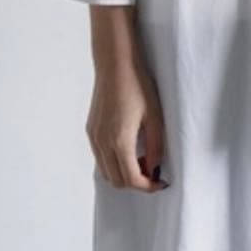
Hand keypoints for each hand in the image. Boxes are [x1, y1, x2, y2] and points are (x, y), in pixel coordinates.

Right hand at [86, 57, 168, 191]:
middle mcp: (102, 143)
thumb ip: (156, 146)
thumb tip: (154, 168)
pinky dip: (113, 163)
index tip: (161, 182)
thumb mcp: (155, 116)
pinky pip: (100, 158)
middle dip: (136, 183)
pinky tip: (128, 149)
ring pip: (106, 172)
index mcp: (119, 141)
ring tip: (142, 159)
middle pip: (116, 181)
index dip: (148, 186)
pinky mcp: (90, 130)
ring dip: (123, 174)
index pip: (132, 179)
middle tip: (153, 171)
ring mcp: (93, 137)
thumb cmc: (138, 86)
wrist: (115, 64)